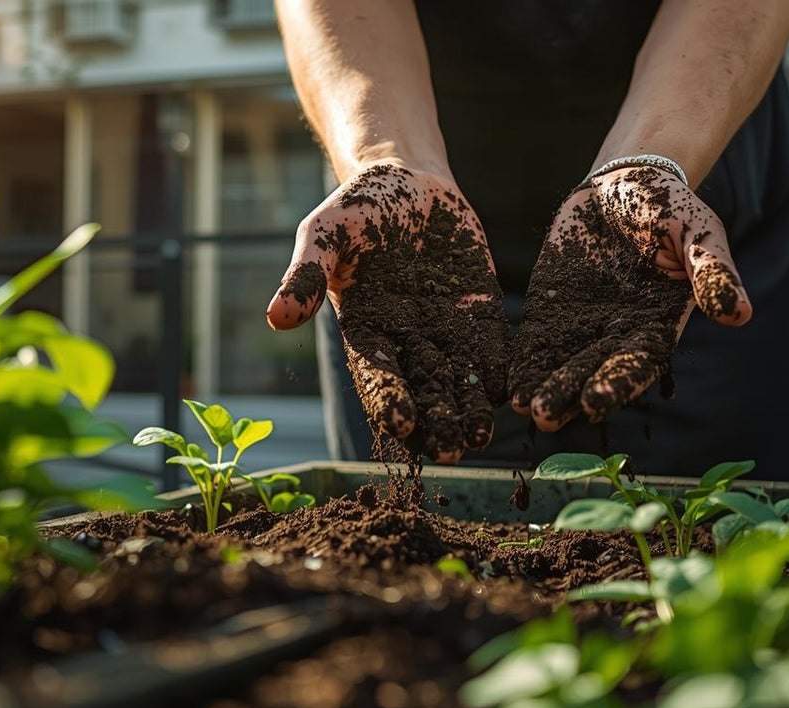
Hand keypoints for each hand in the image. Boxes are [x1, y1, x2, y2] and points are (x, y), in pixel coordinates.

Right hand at [266, 162, 507, 462]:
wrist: (408, 178)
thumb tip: (276, 318)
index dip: (390, 399)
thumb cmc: (357, 208)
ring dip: (471, 407)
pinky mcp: (479, 311)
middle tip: (452, 448)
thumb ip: (307, 274)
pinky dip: (501, 370)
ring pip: (460, 377)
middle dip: (437, 418)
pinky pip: (492, 347)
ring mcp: (446, 328)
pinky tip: (512, 392)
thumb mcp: (325, 233)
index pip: (377, 373)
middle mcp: (407, 339)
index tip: (402, 425)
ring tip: (482, 434)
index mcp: (367, 329)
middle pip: (424, 388)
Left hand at [509, 166, 751, 430]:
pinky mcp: (551, 312)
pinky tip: (509, 386)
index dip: (615, 382)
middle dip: (569, 394)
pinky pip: (535, 343)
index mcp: (657, 324)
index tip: (594, 400)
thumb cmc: (667, 206)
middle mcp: (618, 335)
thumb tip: (740, 314)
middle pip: (592, 372)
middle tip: (548, 415)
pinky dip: (523, 364)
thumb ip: (712, 271)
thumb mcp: (698, 230)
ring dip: (544, 388)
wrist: (621, 182)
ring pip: (561, 366)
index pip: (636, 362)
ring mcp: (582, 327)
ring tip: (525, 409)